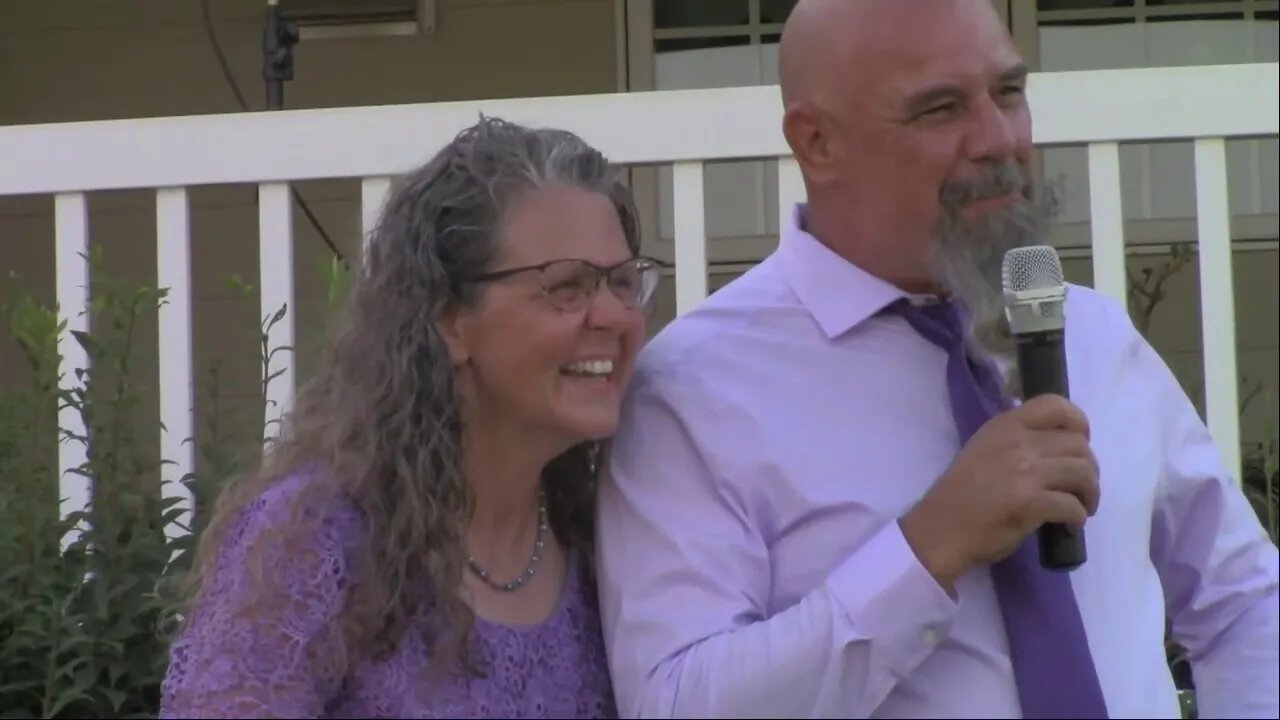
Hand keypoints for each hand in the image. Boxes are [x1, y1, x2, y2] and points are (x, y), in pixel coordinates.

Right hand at [899, 394, 1099, 591]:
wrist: (941, 528)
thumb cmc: (961, 492)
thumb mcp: (984, 448)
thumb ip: (1016, 440)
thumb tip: (1056, 448)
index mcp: (1005, 425)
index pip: (1056, 405)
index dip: (1079, 423)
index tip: (1079, 444)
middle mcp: (1018, 442)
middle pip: (1079, 445)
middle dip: (1089, 468)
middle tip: (1080, 488)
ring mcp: (1025, 472)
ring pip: (1083, 473)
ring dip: (1090, 493)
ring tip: (1081, 507)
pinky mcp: (1030, 503)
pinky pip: (1072, 505)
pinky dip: (1078, 518)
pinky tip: (1068, 526)